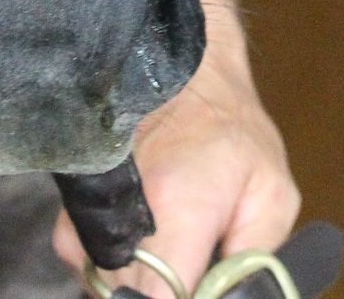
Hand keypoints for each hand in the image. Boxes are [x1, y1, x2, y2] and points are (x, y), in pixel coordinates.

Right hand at [52, 0, 299, 297]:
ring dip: (135, 278)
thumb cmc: (229, 130)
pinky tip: (142, 234)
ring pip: (104, 280)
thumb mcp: (270, 194)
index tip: (195, 284)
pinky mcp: (73, 206)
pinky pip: (86, 259)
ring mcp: (89, 208)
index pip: (159, 298)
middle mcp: (123, 211)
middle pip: (129, 293)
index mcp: (177, 208)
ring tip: (168, 245)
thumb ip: (258, 259)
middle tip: (190, 260)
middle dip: (162, 290)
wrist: (180, 68)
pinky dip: (112, 260)